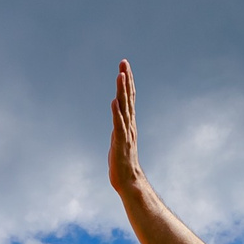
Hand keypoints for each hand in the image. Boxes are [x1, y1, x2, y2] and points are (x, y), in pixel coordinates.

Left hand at [108, 61, 141, 195]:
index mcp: (128, 122)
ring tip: (120, 75)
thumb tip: (116, 117)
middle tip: (124, 62)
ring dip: (122, 91)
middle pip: (128, 97)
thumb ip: (119, 126)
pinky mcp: (120, 142)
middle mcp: (129, 124)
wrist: (128, 181)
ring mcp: (125, 133)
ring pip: (124, 108)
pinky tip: (114, 102)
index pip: (129, 97)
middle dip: (125, 79)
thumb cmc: (122, 162)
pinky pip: (118, 125)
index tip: (124, 65)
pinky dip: (116, 113)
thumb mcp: (119, 138)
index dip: (127, 81)